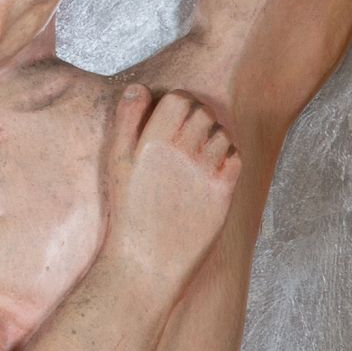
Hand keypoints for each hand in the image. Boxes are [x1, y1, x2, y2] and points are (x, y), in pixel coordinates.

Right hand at [102, 79, 242, 287]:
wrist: (146, 261)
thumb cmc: (128, 213)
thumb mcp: (116, 163)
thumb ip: (126, 120)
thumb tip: (138, 88)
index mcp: (150, 140)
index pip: (179, 98)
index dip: (179, 104)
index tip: (175, 120)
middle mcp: (179, 151)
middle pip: (203, 112)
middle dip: (199, 118)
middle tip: (189, 138)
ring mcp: (203, 171)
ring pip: (222, 134)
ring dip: (214, 138)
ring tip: (199, 158)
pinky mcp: (223, 192)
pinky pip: (235, 158)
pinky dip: (228, 159)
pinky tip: (213, 172)